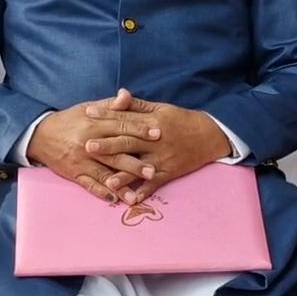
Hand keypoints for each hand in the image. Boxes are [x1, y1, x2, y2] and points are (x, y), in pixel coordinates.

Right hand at [29, 92, 163, 200]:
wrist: (41, 135)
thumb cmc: (70, 120)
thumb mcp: (89, 108)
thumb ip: (110, 105)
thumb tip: (127, 95)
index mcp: (94, 123)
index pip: (120, 126)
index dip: (139, 130)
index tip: (158, 134)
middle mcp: (88, 143)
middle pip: (115, 153)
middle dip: (134, 163)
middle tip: (153, 170)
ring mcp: (81, 160)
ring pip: (103, 173)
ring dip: (121, 185)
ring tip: (136, 194)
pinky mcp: (74, 173)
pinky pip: (88, 184)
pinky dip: (101, 192)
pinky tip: (115, 199)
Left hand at [83, 89, 230, 203]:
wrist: (209, 136)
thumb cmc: (181, 120)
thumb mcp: (161, 108)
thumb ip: (137, 105)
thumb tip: (119, 94)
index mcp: (152, 122)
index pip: (125, 118)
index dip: (106, 115)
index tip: (88, 113)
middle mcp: (155, 141)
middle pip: (128, 143)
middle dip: (108, 145)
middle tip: (87, 146)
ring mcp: (162, 158)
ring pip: (139, 167)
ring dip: (123, 175)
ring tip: (107, 180)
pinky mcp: (169, 172)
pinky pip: (154, 184)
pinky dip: (143, 192)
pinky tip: (130, 200)